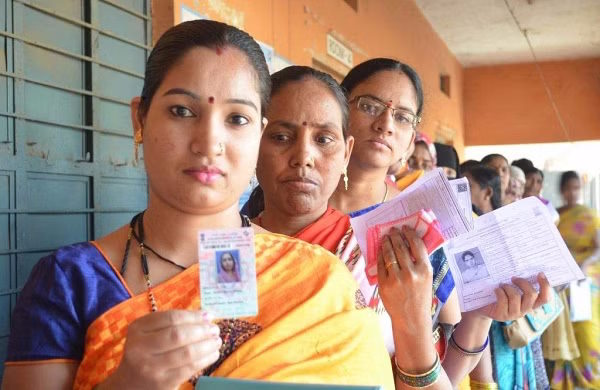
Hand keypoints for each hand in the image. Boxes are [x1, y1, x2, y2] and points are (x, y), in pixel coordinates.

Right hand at [99, 310, 220, 389]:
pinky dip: (205, 359)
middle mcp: (140, 348)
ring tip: (217, 341)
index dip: (193, 316)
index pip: (170, 318)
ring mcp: (150, 367)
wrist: (129, 384)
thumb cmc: (146, 353)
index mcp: (137, 329)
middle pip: (178, 334)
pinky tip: (213, 354)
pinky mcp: (163, 383)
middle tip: (215, 329)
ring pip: (187, 352)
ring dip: (207, 345)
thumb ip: (173, 323)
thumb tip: (206, 316)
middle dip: (202, 330)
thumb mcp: (150, 334)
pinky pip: (189, 368)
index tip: (208, 315)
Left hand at [377, 226, 432, 333]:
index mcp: (425, 270)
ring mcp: (396, 278)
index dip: (409, 234)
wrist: (411, 319)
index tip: (405, 228)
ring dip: (386, 243)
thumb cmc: (421, 297)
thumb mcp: (427, 279)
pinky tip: (381, 251)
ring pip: (389, 254)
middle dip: (395, 236)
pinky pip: (381, 265)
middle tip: (393, 230)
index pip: (416, 245)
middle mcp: (411, 273)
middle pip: (400, 247)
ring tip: (385, 237)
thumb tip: (410, 242)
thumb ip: (421, 262)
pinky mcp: (384, 284)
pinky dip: (380, 255)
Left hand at [476, 273, 551, 321]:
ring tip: (501, 285)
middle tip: (513, 278)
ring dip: (507, 287)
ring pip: (516, 297)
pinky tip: (496, 290)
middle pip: (532, 295)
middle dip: (523, 283)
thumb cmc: (499, 294)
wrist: (482, 306)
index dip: (545, 286)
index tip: (540, 273)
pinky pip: (503, 299)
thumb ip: (519, 283)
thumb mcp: (511, 288)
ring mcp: (513, 314)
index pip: (545, 298)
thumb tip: (523, 267)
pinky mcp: (502, 315)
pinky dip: (499, 291)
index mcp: (530, 304)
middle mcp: (524, 310)